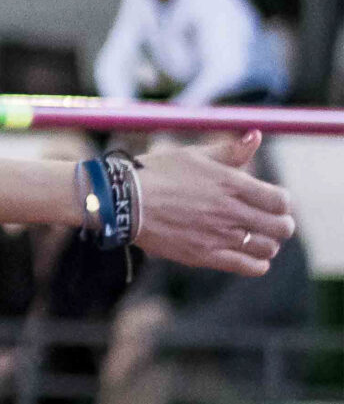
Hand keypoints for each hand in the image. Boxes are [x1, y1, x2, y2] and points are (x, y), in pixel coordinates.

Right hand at [132, 131, 296, 274]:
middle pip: (281, 227)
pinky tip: (251, 257)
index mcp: (231, 184)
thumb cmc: (156, 173)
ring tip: (256, 238)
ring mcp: (218, 235)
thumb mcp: (194, 155)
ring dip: (268, 243)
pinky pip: (249, 266)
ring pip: (267, 248)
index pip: (281, 200)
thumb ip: (230, 150)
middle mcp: (230, 211)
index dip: (282, 203)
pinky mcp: (205, 255)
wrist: (122, 201)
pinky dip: (258, 264)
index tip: (271, 202)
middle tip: (269, 222)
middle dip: (281, 224)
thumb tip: (256, 136)